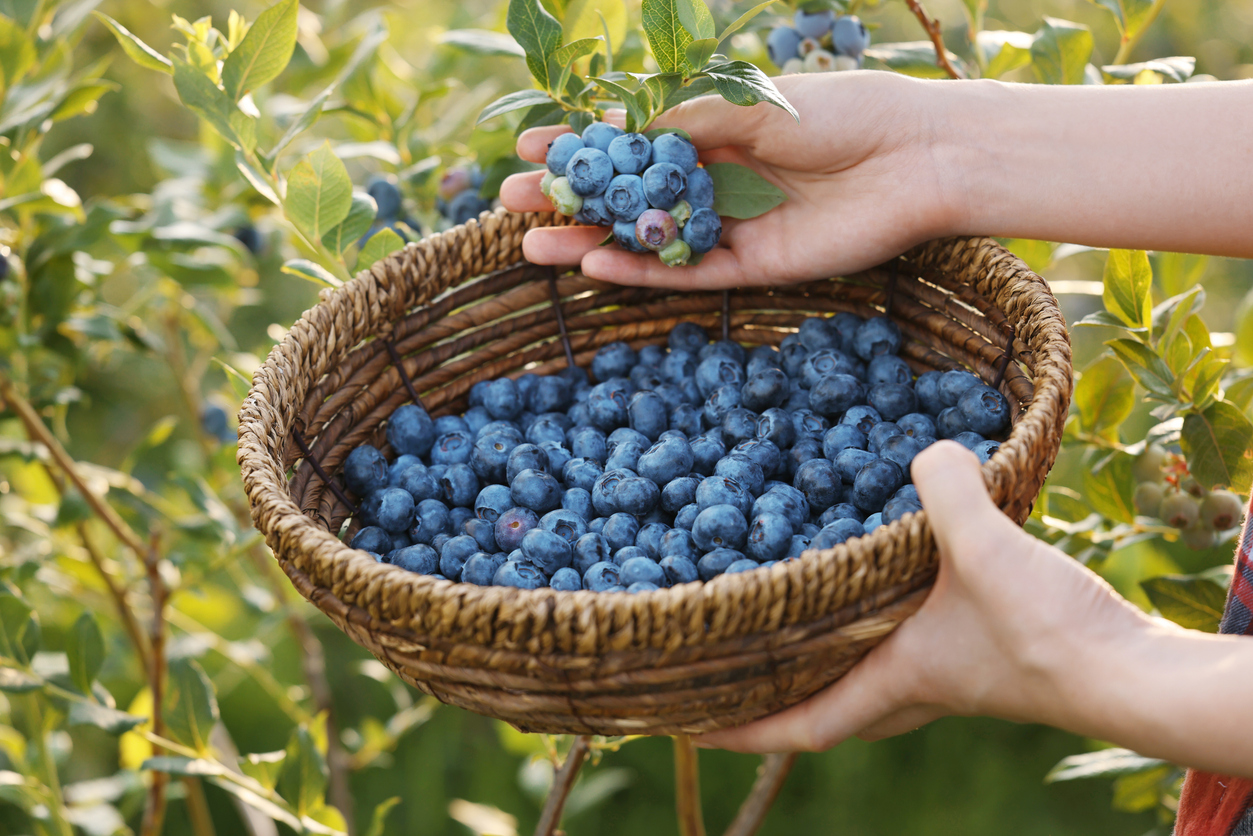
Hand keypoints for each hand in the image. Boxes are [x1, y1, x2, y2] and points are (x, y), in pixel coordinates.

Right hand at [499, 71, 964, 288]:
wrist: (916, 159)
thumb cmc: (840, 112)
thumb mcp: (749, 102)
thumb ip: (684, 121)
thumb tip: (614, 132)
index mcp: (714, 129)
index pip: (630, 142)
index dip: (580, 146)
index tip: (528, 146)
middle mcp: (715, 181)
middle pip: (626, 197)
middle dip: (569, 199)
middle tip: (510, 203)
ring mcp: (731, 228)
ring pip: (646, 240)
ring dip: (588, 241)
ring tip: (530, 243)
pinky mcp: (754, 268)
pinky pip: (685, 275)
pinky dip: (639, 272)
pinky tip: (592, 266)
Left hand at [695, 441, 1152, 753]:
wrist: (1130, 672)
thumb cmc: (1046, 632)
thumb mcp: (981, 547)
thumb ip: (945, 489)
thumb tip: (926, 447)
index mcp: (892, 677)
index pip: (797, 725)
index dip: (739, 730)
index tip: (686, 724)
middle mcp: (913, 684)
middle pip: (828, 707)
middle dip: (779, 698)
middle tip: (737, 668)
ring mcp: (948, 671)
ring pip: (867, 672)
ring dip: (827, 655)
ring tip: (793, 615)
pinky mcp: (980, 650)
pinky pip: (909, 638)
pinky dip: (880, 616)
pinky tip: (887, 570)